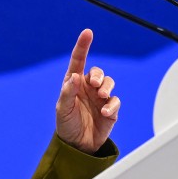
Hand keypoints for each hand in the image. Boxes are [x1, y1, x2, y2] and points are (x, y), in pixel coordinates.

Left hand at [55, 29, 118, 153]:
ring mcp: (99, 98)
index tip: (88, 32)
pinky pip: (115, 101)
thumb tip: (75, 76)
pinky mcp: (110, 109)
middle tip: (94, 85)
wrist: (78, 146)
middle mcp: (87, 88)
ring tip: (101, 96)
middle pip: (97, 71)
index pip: (78, 60)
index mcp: (73, 83)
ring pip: (108, 82)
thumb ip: (68, 92)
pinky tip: (105, 113)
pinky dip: (111, 105)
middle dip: (97, 75)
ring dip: (106, 86)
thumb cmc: (66, 125)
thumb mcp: (62, 109)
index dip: (83, 46)